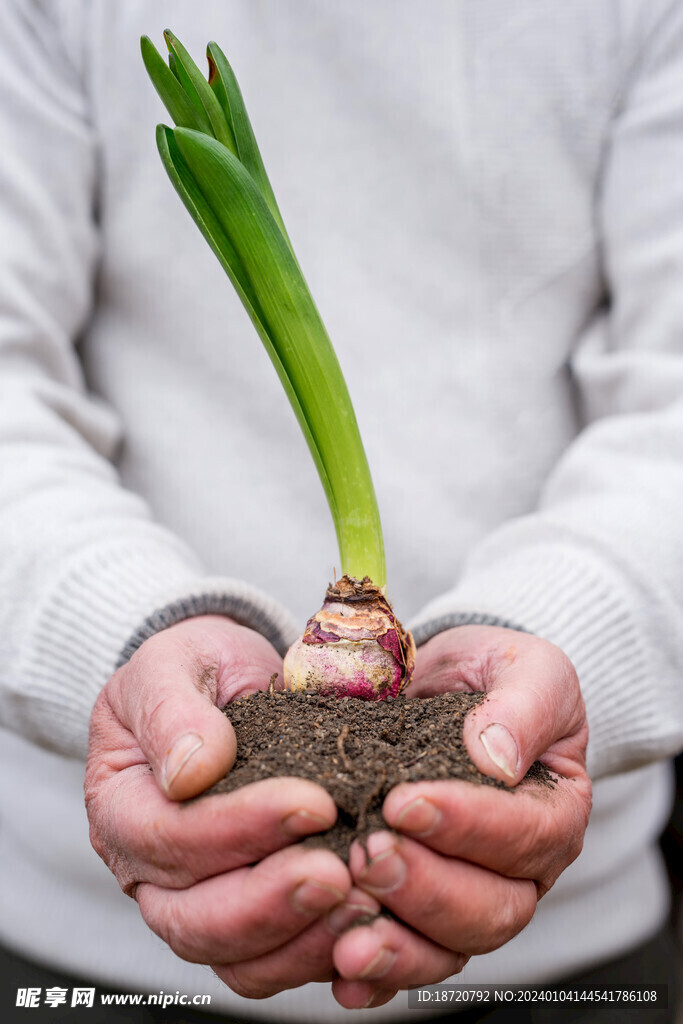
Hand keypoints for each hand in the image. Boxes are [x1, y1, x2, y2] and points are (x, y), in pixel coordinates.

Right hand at [85, 615, 362, 996]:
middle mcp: (149, 871)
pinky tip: (371, 924)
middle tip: (339, 874)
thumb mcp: (173, 663)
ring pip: (237, 958)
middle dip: (271, 902)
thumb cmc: (195, 669)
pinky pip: (276, 962)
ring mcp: (197, 903)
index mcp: (120, 806)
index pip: (168, 837)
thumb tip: (191, 770)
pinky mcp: (250, 917)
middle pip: (194, 920)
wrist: (227, 682)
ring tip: (365, 904)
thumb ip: (172, 709)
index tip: (311, 803)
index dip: (237, 828)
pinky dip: (321, 953)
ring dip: (302, 940)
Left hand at [331, 625, 591, 1009]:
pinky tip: (340, 974)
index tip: (405, 802)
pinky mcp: (422, 912)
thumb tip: (497, 757)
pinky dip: (376, 977)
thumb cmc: (493, 675)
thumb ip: (524, 705)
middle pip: (492, 908)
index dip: (467, 826)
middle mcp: (521, 869)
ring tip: (346, 930)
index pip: (525, 835)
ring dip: (398, 944)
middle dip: (426, 888)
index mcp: (555, 810)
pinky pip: (408, 958)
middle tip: (367, 854)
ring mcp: (472, 896)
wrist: (446, 684)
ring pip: (450, 946)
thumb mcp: (527, 668)